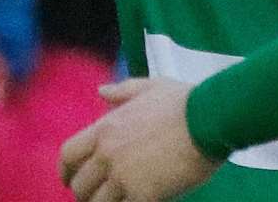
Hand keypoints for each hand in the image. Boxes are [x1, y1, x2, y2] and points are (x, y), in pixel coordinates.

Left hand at [60, 77, 219, 201]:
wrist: (211, 119)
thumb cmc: (184, 101)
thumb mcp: (151, 87)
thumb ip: (123, 90)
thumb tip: (101, 91)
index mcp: (105, 128)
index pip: (68, 156)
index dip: (66, 171)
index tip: (71, 178)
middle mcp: (108, 154)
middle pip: (80, 185)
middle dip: (85, 192)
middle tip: (98, 194)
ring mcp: (124, 177)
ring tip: (116, 200)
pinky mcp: (144, 195)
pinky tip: (138, 200)